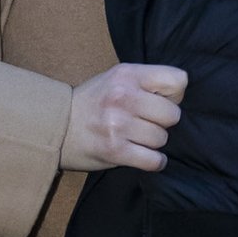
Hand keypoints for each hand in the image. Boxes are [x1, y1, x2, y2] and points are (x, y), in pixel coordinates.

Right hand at [63, 61, 186, 174]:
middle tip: (147, 123)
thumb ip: (146, 81)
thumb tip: (181, 97)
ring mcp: (118, 125)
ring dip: (154, 142)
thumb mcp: (116, 78)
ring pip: (162, 139)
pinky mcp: (115, 151)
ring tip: (137, 138)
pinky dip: (154, 162)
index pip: (178, 80)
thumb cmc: (93, 102)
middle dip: (163, 122)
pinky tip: (145, 156)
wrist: (56, 126)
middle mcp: (122, 97)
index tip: (159, 100)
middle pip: (173, 114)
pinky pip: (153, 160)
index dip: (174, 94)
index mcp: (127, 75)